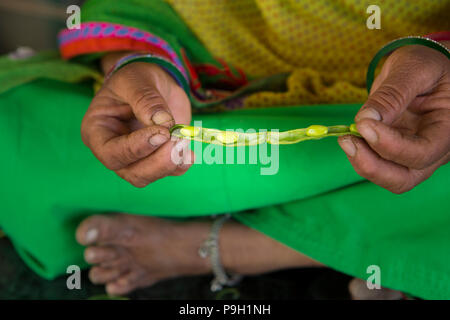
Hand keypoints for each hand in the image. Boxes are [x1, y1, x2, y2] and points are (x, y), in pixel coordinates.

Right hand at [81, 54, 193, 186]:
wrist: (154, 82)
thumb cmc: (136, 79)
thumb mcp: (136, 80)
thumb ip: (146, 99)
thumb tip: (163, 122)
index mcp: (97, 131)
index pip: (112, 152)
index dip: (137, 147)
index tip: (162, 132)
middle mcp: (114, 150)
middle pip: (131, 173)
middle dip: (157, 162)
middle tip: (178, 140)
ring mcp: (136, 159)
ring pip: (149, 176)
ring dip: (170, 163)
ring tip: (184, 139)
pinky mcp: (158, 159)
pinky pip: (169, 172)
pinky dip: (181, 164)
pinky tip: (190, 152)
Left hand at [338, 42, 449, 192]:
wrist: (422, 70)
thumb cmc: (425, 64)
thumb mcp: (412, 69)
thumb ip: (391, 95)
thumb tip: (365, 120)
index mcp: (449, 127)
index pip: (422, 151)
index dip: (390, 145)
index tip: (363, 124)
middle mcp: (436, 149)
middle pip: (405, 177)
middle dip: (371, 165)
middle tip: (347, 141)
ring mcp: (416, 155)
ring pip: (389, 178)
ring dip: (362, 163)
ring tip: (346, 139)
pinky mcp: (397, 155)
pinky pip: (378, 166)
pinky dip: (361, 156)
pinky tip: (351, 138)